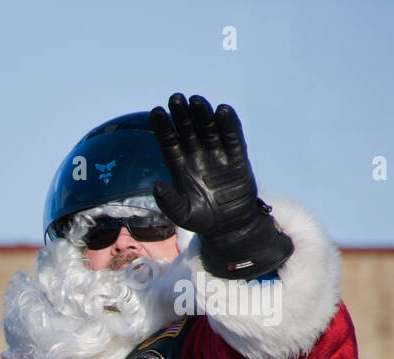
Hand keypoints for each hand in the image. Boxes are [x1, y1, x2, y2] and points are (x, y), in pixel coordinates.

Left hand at [149, 93, 291, 278]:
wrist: (229, 226)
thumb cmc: (202, 220)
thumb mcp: (182, 215)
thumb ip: (169, 202)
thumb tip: (156, 186)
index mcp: (180, 167)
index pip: (169, 142)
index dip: (163, 128)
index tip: (156, 112)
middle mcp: (197, 156)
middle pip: (188, 130)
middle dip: (182, 115)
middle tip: (175, 98)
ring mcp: (217, 155)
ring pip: (208, 130)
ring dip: (203, 115)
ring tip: (196, 100)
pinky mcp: (237, 158)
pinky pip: (232, 138)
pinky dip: (228, 125)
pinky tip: (223, 111)